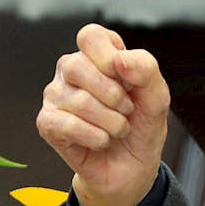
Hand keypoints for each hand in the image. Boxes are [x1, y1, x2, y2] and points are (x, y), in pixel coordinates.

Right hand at [37, 23, 170, 205]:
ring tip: (118, 129)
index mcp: (97, 56)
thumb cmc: (140, 128)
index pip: (90, 36)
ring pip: (78, 100)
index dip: (110, 58)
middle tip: (126, 110)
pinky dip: (96, 137)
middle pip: (77, 65)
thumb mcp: (156, 98)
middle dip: (113, 95)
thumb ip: (147, 71)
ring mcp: (56, 96)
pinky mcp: (47, 123)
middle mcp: (71, 70)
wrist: (132, 169)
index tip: (127, 80)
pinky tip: (102, 140)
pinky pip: (67, 125)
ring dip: (111, 122)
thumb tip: (120, 60)